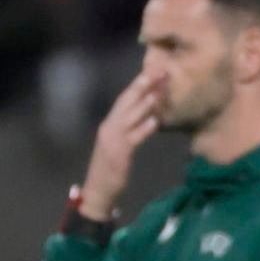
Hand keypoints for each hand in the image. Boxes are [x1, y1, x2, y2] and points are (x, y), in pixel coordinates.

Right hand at [81, 71, 163, 219]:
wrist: (99, 189)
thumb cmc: (113, 167)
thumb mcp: (121, 143)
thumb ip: (131, 128)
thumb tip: (149, 115)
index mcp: (110, 123)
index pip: (124, 99)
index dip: (138, 85)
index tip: (153, 71)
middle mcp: (109, 127)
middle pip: (126, 102)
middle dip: (141, 86)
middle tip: (157, 72)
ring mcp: (112, 140)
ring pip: (129, 117)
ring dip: (144, 104)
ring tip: (158, 91)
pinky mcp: (119, 153)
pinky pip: (133, 139)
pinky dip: (143, 129)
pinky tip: (154, 122)